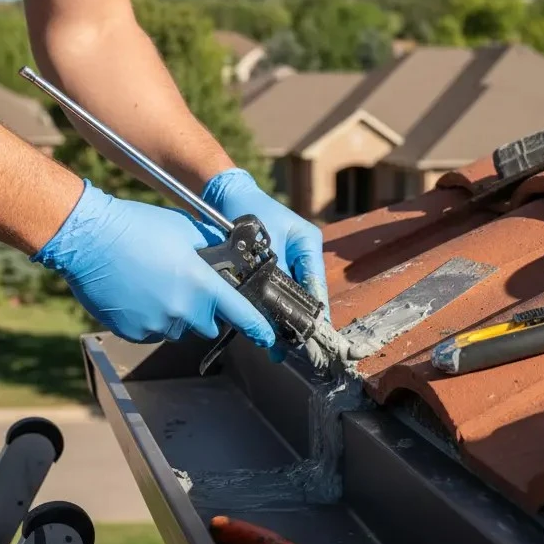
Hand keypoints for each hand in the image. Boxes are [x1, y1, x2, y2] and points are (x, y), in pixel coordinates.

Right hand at [32, 179, 275, 348]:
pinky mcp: (133, 332)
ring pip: (179, 328)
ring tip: (157, 282)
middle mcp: (182, 310)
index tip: (269, 339)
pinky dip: (153, 317)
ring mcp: (156, 325)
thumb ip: (213, 249)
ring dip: (177, 313)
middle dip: (205, 311)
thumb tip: (231, 258)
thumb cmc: (138, 227)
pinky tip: (140, 292)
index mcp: (201, 284)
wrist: (89, 239)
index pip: (241, 314)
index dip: (259, 329)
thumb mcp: (187, 229)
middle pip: (208, 324)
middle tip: (189, 285)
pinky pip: (153, 331)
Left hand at [202, 169, 329, 369]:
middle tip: (288, 347)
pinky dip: (272, 307)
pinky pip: (276, 291)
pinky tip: (266, 326)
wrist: (227, 196)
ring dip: (283, 318)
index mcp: (309, 244)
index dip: (312, 313)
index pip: (316, 285)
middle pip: (305, 295)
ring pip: (290, 296)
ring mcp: (290, 261)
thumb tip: (277, 308)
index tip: (308, 336)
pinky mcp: (274, 266)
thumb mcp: (265, 244)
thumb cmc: (248, 212)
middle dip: (296, 321)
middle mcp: (304, 254)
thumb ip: (274, 274)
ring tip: (277, 345)